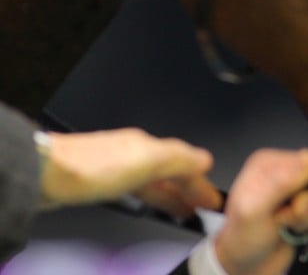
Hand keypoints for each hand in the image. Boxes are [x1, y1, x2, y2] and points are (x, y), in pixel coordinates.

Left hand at [40, 128, 219, 214]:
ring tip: (184, 209)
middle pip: (172, 171)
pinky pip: (139, 188)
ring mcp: (119, 166)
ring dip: (173, 193)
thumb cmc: (91, 167)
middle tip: (202, 204)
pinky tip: (151, 202)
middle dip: (189, 187)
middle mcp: (136, 152)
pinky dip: (153, 196)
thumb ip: (179, 159)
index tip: (212, 198)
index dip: (201, 181)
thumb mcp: (148, 160)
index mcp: (150, 146)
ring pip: (156, 180)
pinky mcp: (103, 180)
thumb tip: (205, 159)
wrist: (48, 173)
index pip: (187, 162)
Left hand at [214, 148, 307, 274]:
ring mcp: (302, 186)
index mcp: (270, 162)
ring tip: (290, 226)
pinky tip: (302, 228)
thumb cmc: (244, 238)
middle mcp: (288, 170)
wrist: (249, 265)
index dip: (307, 188)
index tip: (288, 208)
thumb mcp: (253, 211)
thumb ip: (279, 184)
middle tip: (286, 220)